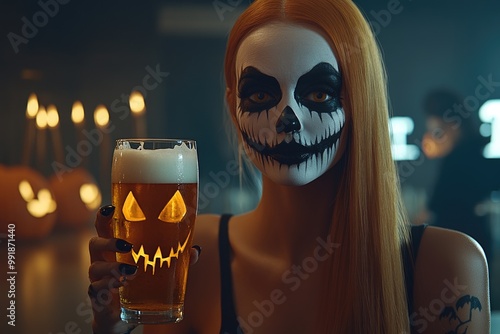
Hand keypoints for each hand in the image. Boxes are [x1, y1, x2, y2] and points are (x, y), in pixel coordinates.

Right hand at [87, 205, 201, 332]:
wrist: (122, 316)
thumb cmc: (137, 283)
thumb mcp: (156, 268)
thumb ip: (176, 259)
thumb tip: (195, 250)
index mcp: (114, 249)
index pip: (103, 228)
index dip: (103, 217)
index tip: (111, 208)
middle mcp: (102, 261)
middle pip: (95, 244)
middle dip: (108, 242)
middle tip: (128, 245)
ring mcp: (98, 279)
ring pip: (95, 268)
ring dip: (113, 268)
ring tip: (131, 271)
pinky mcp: (98, 297)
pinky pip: (97, 290)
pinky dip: (108, 287)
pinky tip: (120, 287)